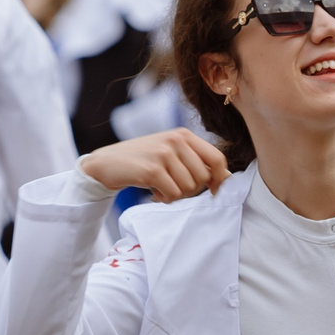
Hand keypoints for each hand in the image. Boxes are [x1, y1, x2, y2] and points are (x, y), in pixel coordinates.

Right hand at [78, 128, 229, 202]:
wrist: (107, 163)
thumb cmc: (143, 161)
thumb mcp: (171, 153)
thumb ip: (196, 161)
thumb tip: (227, 178)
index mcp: (185, 135)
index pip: (217, 158)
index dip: (220, 179)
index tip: (213, 191)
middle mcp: (176, 140)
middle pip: (204, 178)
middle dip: (192, 190)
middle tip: (173, 186)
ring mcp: (164, 154)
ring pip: (189, 188)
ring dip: (176, 195)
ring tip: (161, 186)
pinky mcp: (152, 169)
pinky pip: (173, 195)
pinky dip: (165, 199)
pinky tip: (154, 191)